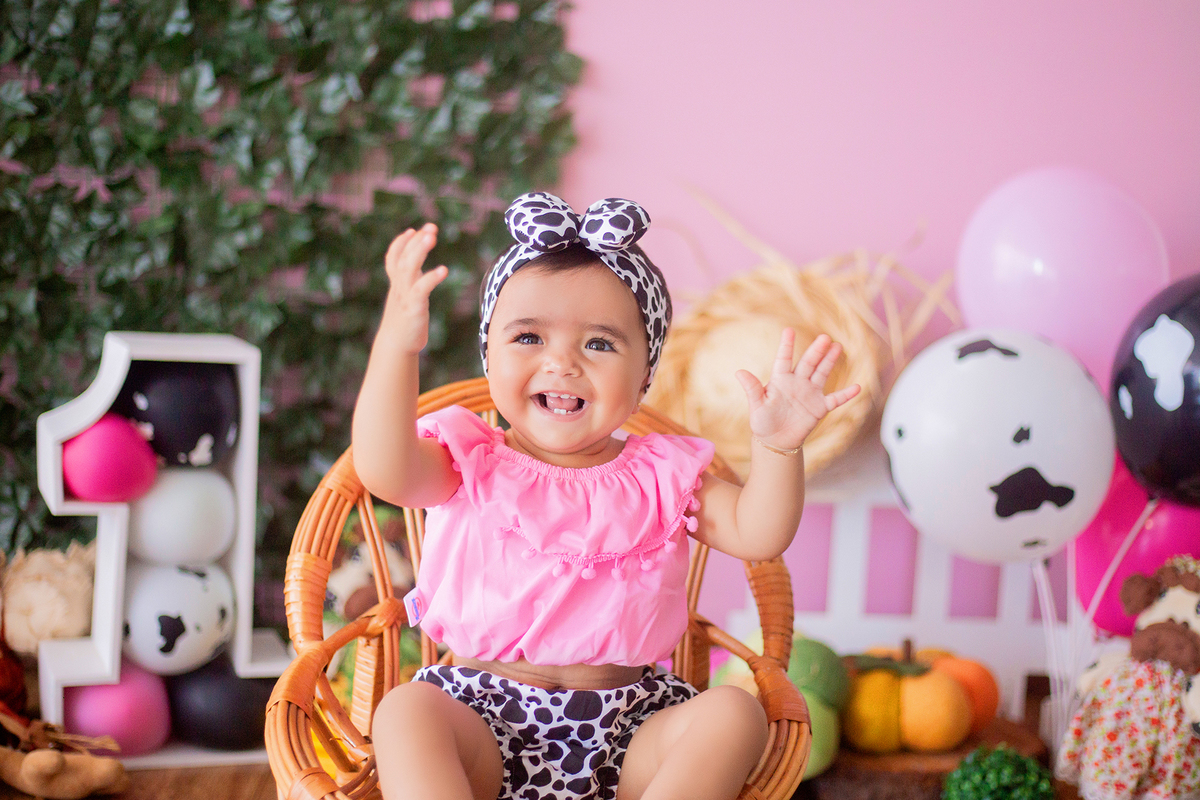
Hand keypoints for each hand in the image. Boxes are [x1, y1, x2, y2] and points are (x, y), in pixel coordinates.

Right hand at [382, 223, 447, 353]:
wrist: (395, 346)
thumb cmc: (404, 323)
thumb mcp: (406, 299)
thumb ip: (411, 283)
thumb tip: (419, 272)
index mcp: (397, 284)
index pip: (395, 258)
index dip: (401, 243)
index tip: (412, 230)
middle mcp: (399, 287)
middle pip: (404, 258)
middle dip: (416, 241)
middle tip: (431, 227)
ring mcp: (405, 296)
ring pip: (409, 268)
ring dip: (419, 251)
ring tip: (431, 236)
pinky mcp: (414, 308)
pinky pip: (421, 289)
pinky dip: (431, 278)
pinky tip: (443, 269)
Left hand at [735, 329, 860, 451]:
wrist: (775, 441)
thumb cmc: (762, 422)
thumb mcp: (756, 406)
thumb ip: (752, 389)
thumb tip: (739, 372)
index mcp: (780, 380)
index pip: (784, 358)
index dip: (786, 345)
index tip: (789, 330)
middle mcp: (797, 382)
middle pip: (808, 363)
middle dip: (816, 351)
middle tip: (825, 338)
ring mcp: (810, 393)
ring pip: (821, 374)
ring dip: (829, 362)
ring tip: (837, 347)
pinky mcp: (819, 407)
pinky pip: (835, 399)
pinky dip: (846, 394)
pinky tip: (857, 387)